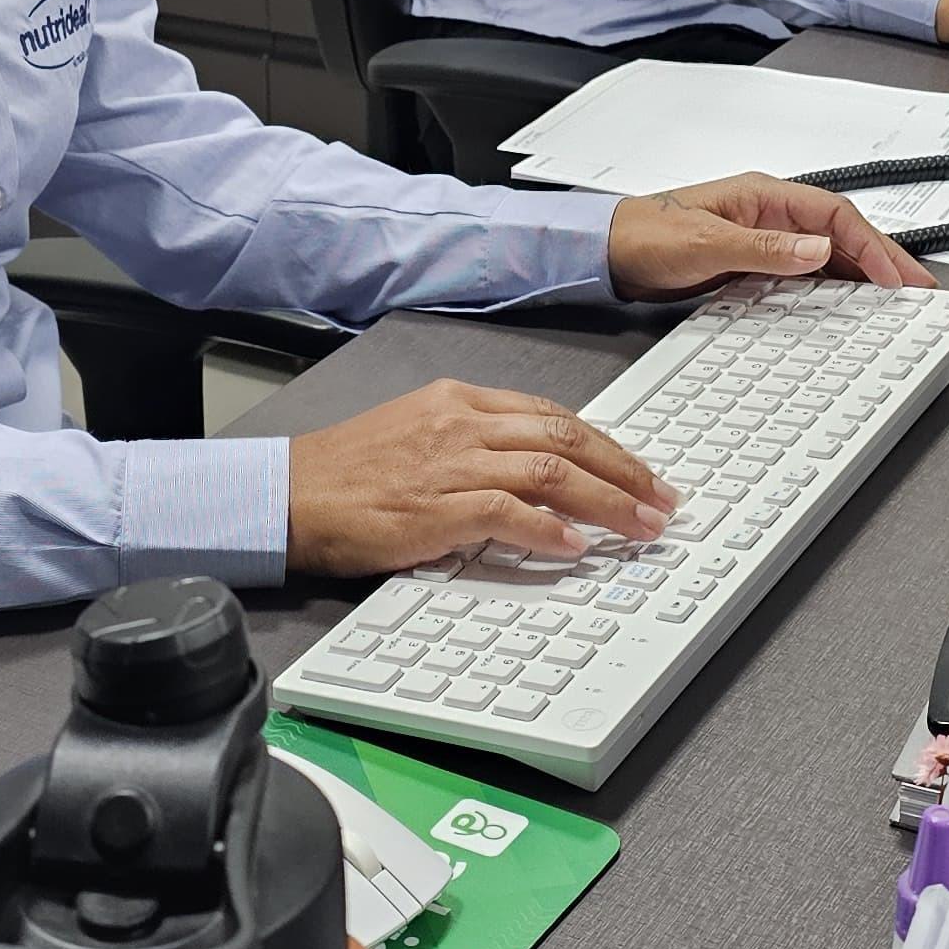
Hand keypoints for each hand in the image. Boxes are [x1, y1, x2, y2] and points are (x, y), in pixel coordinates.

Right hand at [287, 379, 675, 576]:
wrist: (287, 494)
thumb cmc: (344, 475)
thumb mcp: (416, 436)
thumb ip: (473, 446)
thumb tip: (534, 474)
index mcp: (459, 402)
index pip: (554, 414)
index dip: (607, 444)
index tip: (639, 471)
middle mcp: (461, 423)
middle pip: (566, 437)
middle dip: (625, 470)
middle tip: (662, 500)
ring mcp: (449, 462)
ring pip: (551, 471)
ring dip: (606, 502)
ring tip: (640, 527)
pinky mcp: (434, 506)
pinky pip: (507, 511)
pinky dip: (547, 530)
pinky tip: (574, 546)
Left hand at [608, 173, 931, 299]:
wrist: (607, 253)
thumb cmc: (645, 234)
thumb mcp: (705, 243)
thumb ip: (763, 248)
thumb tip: (817, 248)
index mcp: (764, 196)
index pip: (836, 215)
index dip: (873, 245)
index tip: (897, 277)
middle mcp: (769, 214)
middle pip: (840, 234)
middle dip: (881, 260)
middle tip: (917, 289)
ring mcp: (763, 238)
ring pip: (826, 254)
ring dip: (860, 276)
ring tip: (893, 301)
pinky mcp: (752, 263)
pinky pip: (803, 274)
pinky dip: (829, 289)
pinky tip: (844, 308)